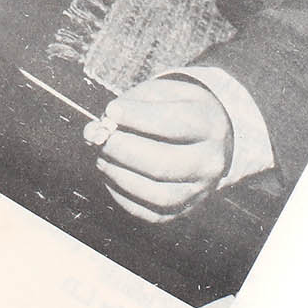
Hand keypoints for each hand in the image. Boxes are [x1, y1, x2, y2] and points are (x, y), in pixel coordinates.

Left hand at [83, 74, 232, 221]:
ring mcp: (200, 191)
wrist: (210, 138)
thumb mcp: (162, 93)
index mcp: (210, 125)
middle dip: (123, 150)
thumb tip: (98, 129)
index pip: (174, 124)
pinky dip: (123, 196)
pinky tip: (111, 174)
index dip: (138, 118)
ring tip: (102, 157)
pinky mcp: (185, 210)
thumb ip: (130, 104)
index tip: (111, 110)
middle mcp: (210, 163)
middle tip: (100, 137)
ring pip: (158, 195)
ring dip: (120, 176)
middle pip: (164, 164)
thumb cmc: (176, 109)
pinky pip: (152, 214)